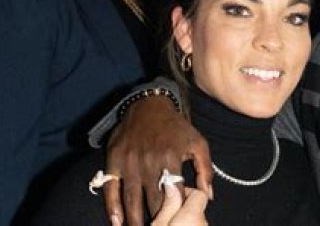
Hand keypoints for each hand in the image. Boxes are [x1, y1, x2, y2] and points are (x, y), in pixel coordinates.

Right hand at [103, 96, 212, 225]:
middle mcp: (149, 162)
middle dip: (156, 220)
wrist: (149, 106)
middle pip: (152, 200)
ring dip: (134, 220)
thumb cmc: (177, 128)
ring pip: (131, 199)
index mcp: (171, 159)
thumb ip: (205, 171)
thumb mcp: (198, 144)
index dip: (175, 212)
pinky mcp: (113, 160)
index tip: (177, 223)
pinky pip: (111, 188)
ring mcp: (129, 162)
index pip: (174, 194)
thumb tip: (208, 197)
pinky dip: (112, 207)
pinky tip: (116, 221)